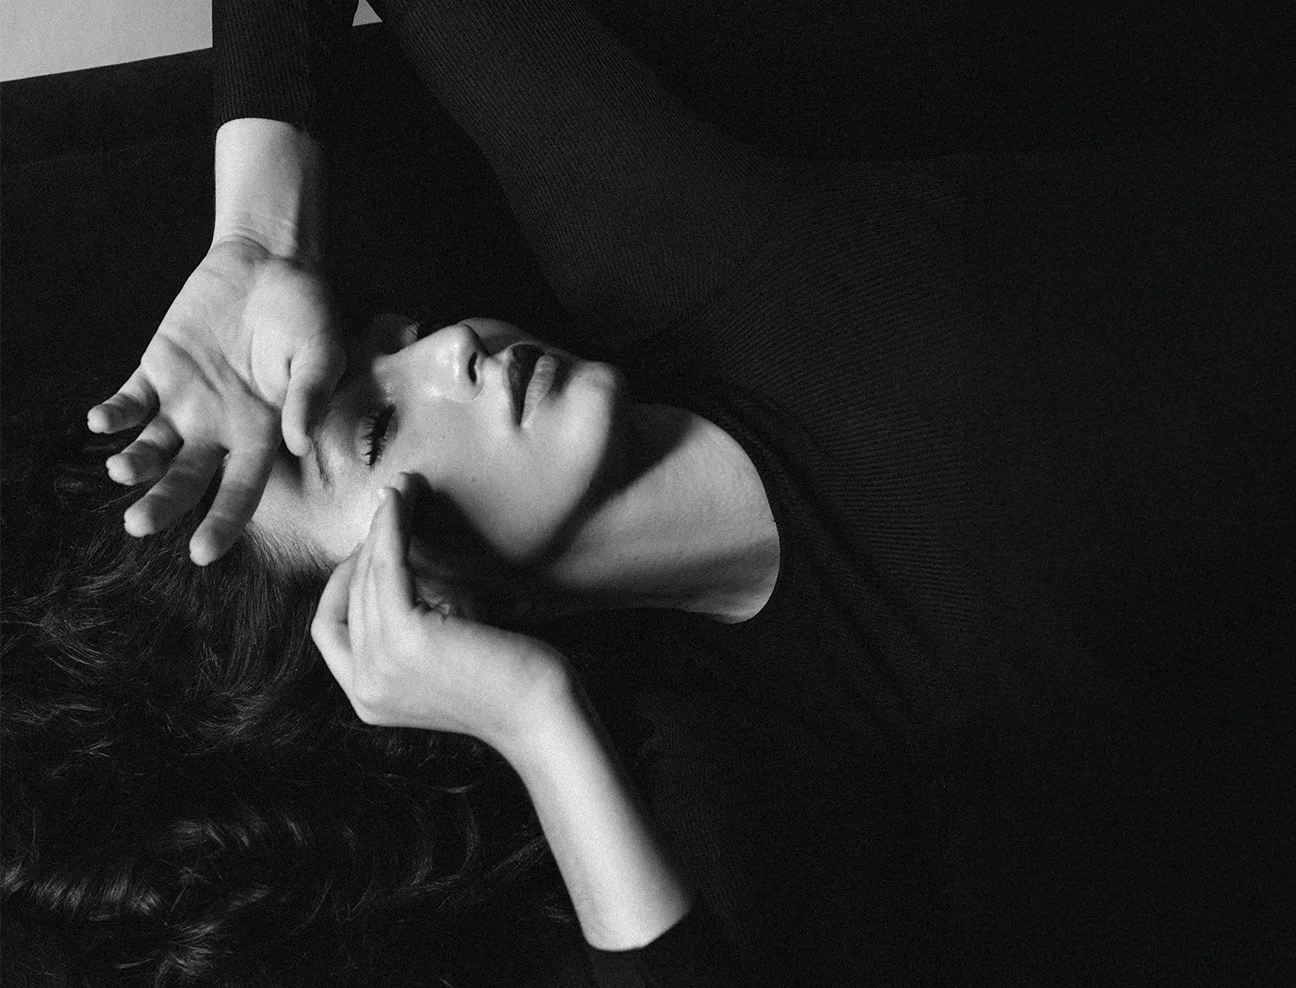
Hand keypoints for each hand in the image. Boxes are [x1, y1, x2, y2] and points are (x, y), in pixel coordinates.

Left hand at [88, 236, 343, 563]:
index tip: (203, 552)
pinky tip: (99, 424)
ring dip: (134, 463)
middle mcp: (222, 427)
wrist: (270, 262)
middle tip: (138, 525)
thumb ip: (311, 394)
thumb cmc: (308, 312)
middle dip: (163, 503)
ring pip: (153, 446)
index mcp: (264, 433)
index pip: (242, 488)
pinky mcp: (159, 368)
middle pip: (187, 478)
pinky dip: (113, 414)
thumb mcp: (322, 351)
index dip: (223, 520)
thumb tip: (301, 443)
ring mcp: (187, 399)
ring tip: (120, 472)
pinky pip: (130, 398)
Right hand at [311, 474, 570, 751]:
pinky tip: (402, 499)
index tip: (370, 554)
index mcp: (367, 698)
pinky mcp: (405, 638)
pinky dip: (391, 527)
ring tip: (402, 490)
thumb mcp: (440, 657)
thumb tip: (393, 562)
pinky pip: (387, 567)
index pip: (330, 630)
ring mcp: (380, 665)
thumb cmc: (505, 680)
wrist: (541, 712)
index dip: (342, 585)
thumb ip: (410, 628)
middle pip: (348, 598)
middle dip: (366, 546)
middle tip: (394, 507)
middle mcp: (364, 687)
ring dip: (381, 524)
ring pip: (366, 576)